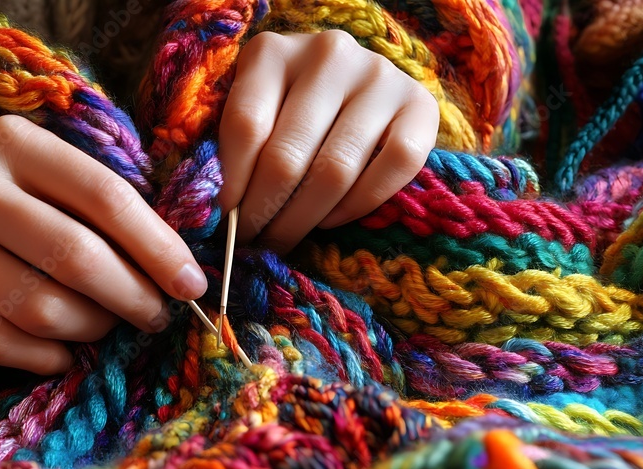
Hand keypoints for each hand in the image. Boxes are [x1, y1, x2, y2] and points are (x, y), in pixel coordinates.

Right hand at [0, 115, 207, 374]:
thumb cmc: (6, 194)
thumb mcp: (51, 175)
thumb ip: (107, 206)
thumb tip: (180, 270)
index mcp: (14, 142)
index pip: (105, 198)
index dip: (158, 248)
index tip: (191, 286)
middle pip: (75, 257)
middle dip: (132, 297)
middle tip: (156, 317)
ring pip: (37, 308)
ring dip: (90, 329)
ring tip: (105, 326)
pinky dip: (43, 357)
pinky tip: (64, 351)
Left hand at [218, 30, 438, 253]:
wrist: (359, 85)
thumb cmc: (291, 108)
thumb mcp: (255, 111)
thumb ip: (236, 145)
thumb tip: (222, 212)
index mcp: (273, 52)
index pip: (246, 126)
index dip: (232, 184)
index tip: (224, 220)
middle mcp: (329, 54)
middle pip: (288, 155)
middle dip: (265, 212)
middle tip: (253, 243)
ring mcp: (379, 76)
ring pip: (336, 169)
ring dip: (303, 219)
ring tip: (284, 239)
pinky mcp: (420, 104)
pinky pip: (393, 167)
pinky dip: (358, 205)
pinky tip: (331, 219)